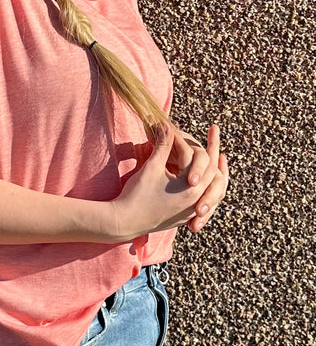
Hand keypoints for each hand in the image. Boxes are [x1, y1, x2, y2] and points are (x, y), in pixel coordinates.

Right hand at [110, 124, 227, 239]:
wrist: (125, 222)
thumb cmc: (137, 194)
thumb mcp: (152, 167)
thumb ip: (163, 145)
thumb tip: (166, 124)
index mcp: (191, 188)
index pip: (199, 158)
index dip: (191, 140)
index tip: (188, 127)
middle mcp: (196, 201)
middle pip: (214, 171)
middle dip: (214, 149)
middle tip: (214, 131)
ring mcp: (192, 210)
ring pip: (214, 188)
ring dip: (217, 170)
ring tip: (220, 157)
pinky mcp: (185, 216)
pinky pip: (205, 199)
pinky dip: (209, 186)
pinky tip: (205, 178)